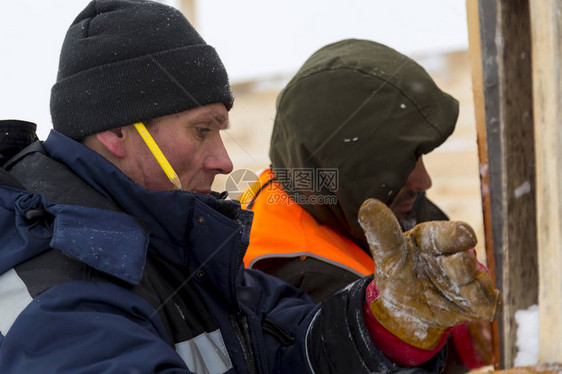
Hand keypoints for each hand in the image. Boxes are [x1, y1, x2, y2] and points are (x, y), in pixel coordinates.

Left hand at [358, 198, 501, 349]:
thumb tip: (368, 205)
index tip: (465, 236)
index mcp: (434, 238)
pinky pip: (489, 302)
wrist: (402, 306)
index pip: (450, 233)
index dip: (457, 234)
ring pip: (480, 281)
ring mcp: (467, 279)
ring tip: (464, 289)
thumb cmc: (397, 271)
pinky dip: (487, 303)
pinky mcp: (476, 301)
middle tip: (459, 262)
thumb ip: (381, 231)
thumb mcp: (387, 253)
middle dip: (463, 262)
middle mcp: (455, 255)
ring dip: (474, 286)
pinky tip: (482, 306)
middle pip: (466, 257)